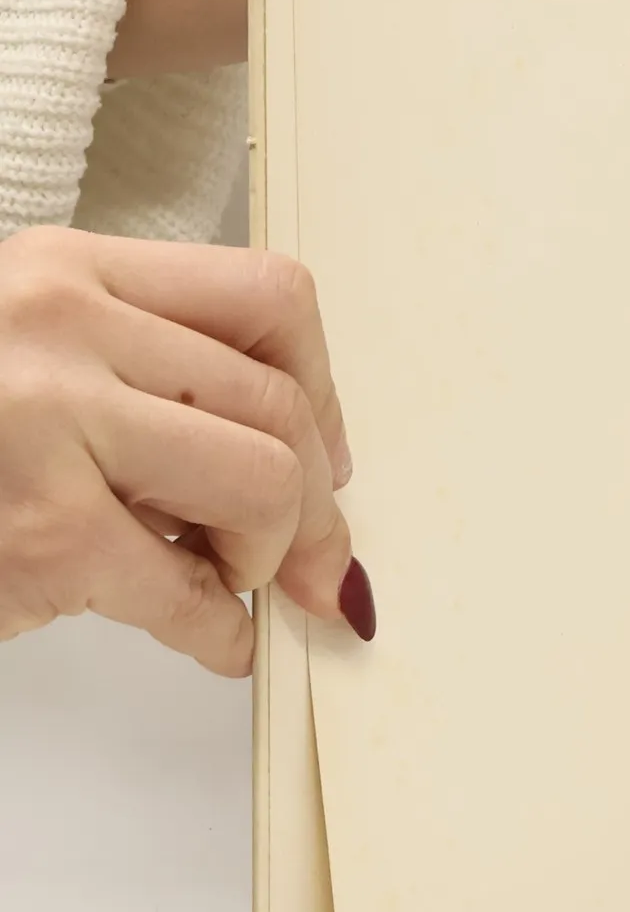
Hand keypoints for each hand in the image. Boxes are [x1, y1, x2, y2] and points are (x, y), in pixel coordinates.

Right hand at [0, 227, 368, 674]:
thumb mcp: (27, 357)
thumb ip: (142, 379)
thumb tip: (294, 465)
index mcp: (66, 270)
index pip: (266, 297)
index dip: (319, 389)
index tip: (319, 451)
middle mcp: (61, 324)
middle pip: (278, 403)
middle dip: (313, 503)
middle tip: (307, 560)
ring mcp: (46, 420)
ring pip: (263, 482)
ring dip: (265, 555)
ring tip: (220, 580)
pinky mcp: (40, 529)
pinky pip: (189, 591)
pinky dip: (220, 633)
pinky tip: (212, 641)